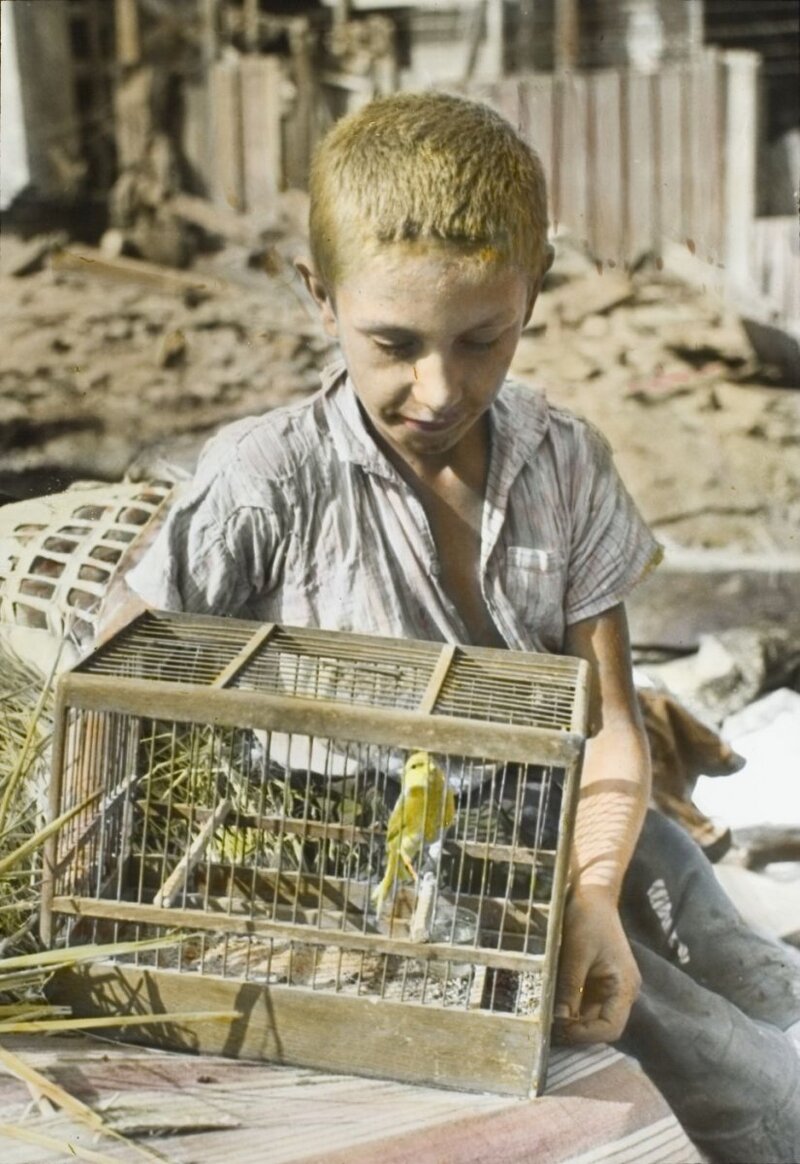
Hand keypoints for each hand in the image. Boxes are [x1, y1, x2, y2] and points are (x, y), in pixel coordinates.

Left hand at [552, 887, 640, 1044]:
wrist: (593, 893)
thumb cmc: (588, 917)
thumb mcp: (576, 953)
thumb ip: (570, 988)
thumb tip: (559, 1021)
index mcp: (625, 986)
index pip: (611, 1028)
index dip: (586, 1035)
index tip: (559, 1029)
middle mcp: (622, 992)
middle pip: (601, 1026)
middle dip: (575, 1030)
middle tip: (547, 1027)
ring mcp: (610, 987)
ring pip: (591, 1017)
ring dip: (571, 1020)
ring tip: (546, 1017)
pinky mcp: (598, 981)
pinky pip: (585, 1003)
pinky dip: (570, 1007)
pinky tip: (552, 1004)